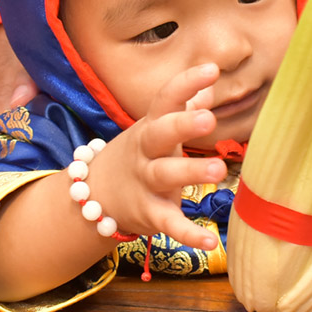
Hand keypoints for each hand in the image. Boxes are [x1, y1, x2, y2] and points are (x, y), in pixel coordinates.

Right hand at [86, 63, 227, 249]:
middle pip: (160, 134)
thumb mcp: (156, 127)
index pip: (166, 99)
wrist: (92, 194)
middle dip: (182, 125)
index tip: (211, 70)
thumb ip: (184, 105)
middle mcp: (146, 151)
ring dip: (191, 171)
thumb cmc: (140, 154)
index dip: (186, 83)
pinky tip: (210, 241)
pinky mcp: (148, 213)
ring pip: (165, 175)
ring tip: (220, 170)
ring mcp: (144, 182)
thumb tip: (211, 80)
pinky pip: (168, 223)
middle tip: (208, 118)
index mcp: (151, 125)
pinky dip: (188, 234)